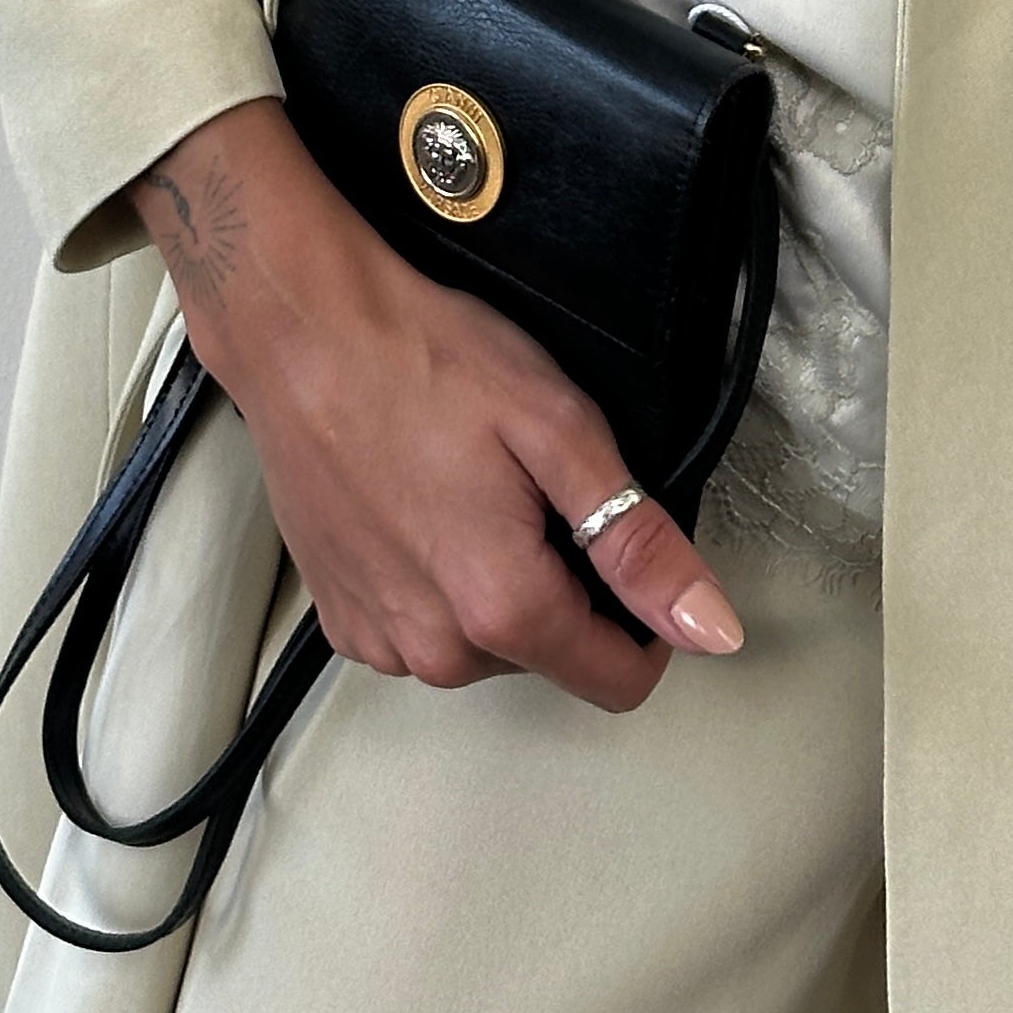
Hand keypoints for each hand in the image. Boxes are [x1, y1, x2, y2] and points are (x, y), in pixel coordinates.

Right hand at [129, 98, 744, 714]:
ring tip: (475, 488)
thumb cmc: (424, 360)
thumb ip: (638, 541)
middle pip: (548, 657)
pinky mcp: (337, 618)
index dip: (649, 625)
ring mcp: (379, 639)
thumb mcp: (558, 429)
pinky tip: (425, 508)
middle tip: (536, 485)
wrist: (302, 332)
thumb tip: (710, 627)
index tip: (634, 554)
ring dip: (498, 588)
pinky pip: (421, 631)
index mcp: (503, 606)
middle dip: (565, 587)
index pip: (615, 680)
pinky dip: (438, 584)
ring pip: (484, 649)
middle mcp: (436, 649)